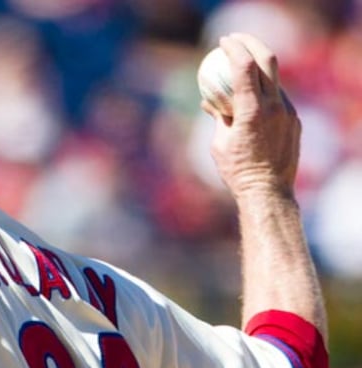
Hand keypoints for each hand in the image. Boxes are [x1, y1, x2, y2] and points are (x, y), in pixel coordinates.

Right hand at [202, 33, 300, 199]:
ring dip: (257, 70)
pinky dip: (264, 92)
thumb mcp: (218, 142)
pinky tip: (252, 99)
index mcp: (252, 110)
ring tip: (241, 70)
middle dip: (251, 43)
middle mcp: (274, 106)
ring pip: (274, 80)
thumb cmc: (236, 170)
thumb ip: (217, 117)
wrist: (268, 191)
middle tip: (235, 39)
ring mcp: (288, 112)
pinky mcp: (294, 121)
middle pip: (267, 61)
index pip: (244, 66)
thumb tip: (209, 102)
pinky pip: (279, 99)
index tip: (223, 41)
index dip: (233, 48)